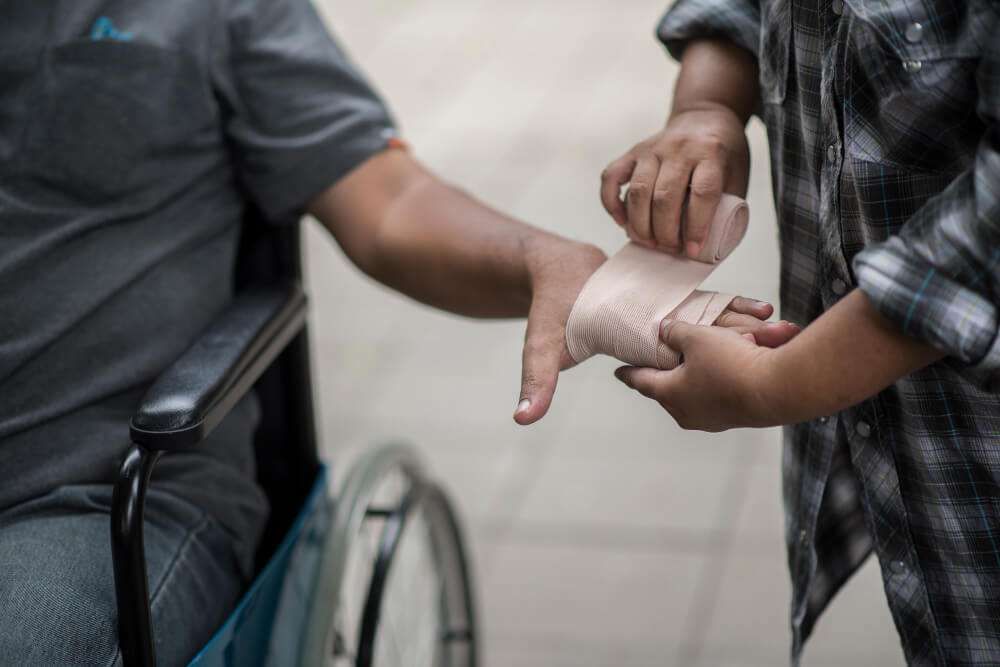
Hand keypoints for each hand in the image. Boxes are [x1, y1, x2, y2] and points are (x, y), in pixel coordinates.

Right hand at [514, 236, 797, 424]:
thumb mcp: (542, 344)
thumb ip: (537, 379)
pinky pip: (703, 309)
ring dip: (744, 328)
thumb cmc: (550, 309)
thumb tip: (522, 419)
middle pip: (705, 352)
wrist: (556, 272)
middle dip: (742, 347)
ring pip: (711, 330)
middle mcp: (655, 348)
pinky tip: (759, 307)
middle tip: (781, 340)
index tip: (741, 354)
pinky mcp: (666, 304)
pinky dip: (729, 308)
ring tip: (782, 325)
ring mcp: (663, 327)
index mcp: (636, 359)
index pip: (676, 366)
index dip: (706, 359)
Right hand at [600, 103, 749, 257]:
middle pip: (665, 196)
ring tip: (648, 242)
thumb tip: (705, 249)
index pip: (702, 193)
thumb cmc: (723, 155)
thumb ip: (724, 207)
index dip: (697, 226)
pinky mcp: (632, 152)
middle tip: (669, 249)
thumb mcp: (736, 175)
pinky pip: (611, 178)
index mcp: (711, 153)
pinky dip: (612, 203)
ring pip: (638, 191)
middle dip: (665, 232)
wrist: (704, 117)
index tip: (693, 250)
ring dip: (640, 224)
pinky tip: (622, 222)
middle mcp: (679, 148)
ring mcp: (652, 148)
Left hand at [614, 319, 788, 431]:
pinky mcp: (732, 418)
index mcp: (669, 394)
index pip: (641, 381)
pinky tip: (721, 370)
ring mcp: (710, 420)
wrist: (777, 389)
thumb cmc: (731, 364)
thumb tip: (665, 331)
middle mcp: (686, 412)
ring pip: (692, 395)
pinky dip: (714, 382)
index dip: (629, 373)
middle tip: (654, 366)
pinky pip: (715, 397)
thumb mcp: (697, 337)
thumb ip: (675, 332)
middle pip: (666, 391)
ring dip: (691, 378)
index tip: (618, 372)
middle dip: (662, 376)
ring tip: (690, 365)